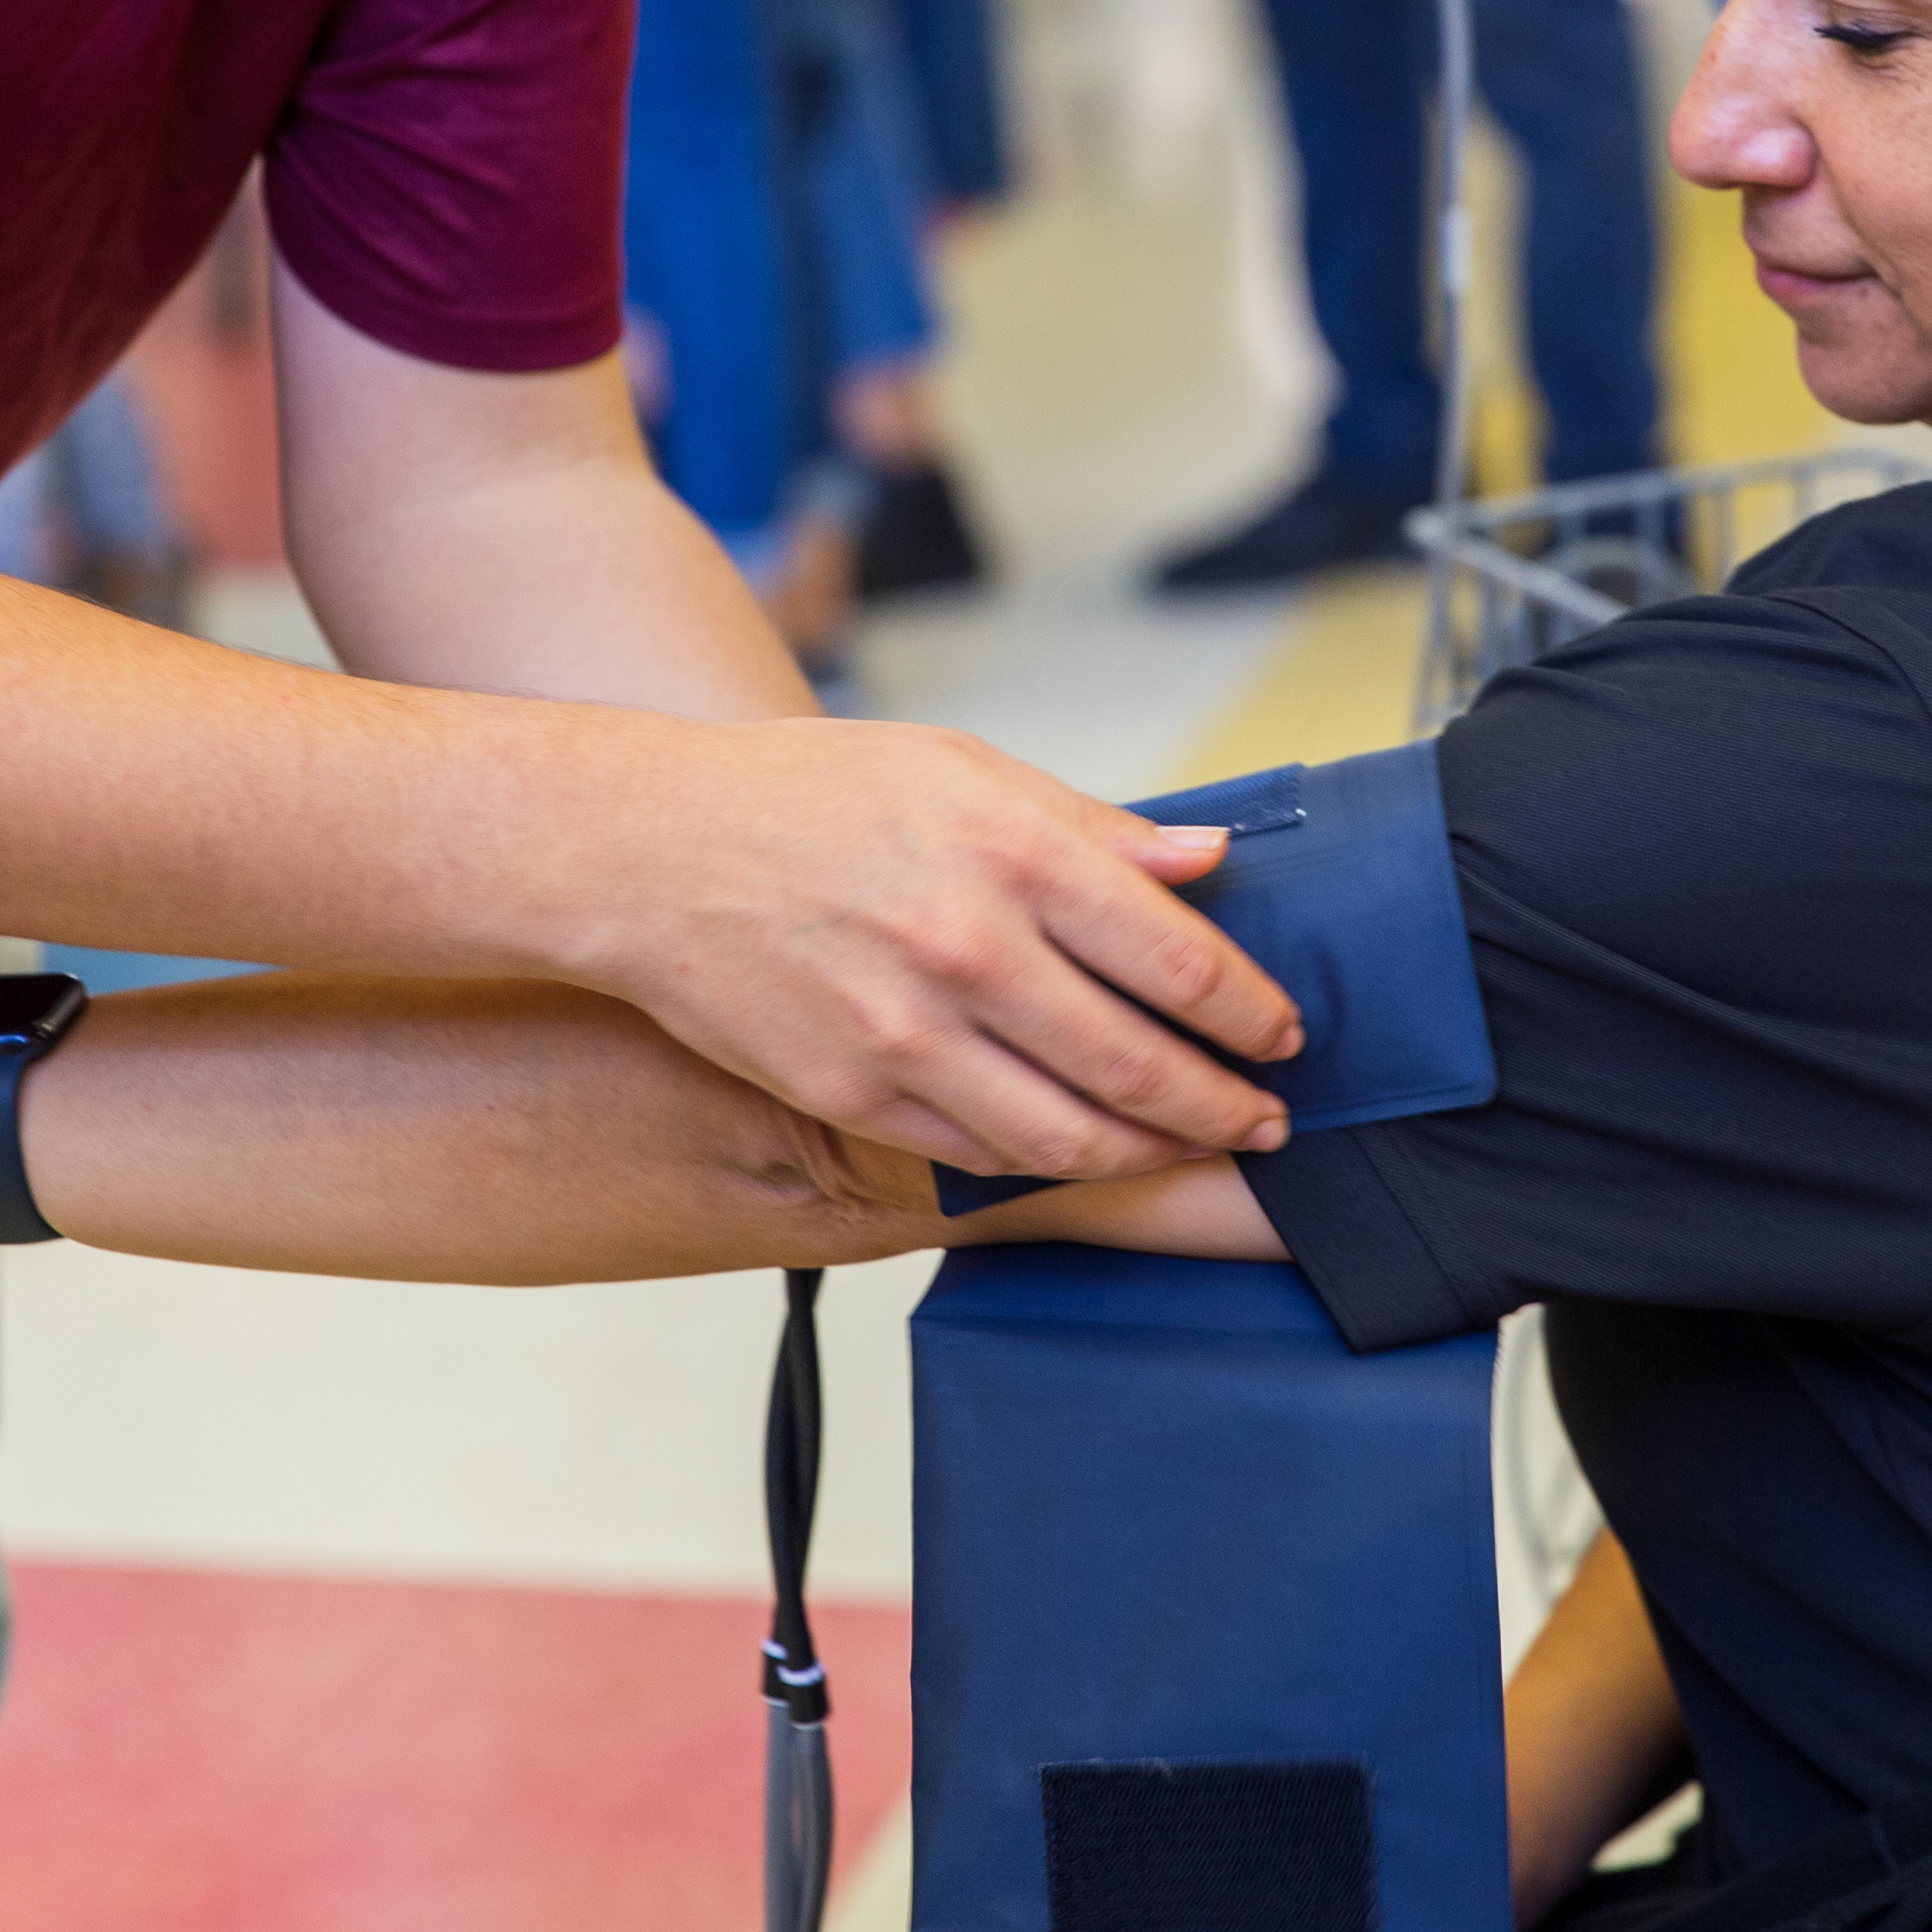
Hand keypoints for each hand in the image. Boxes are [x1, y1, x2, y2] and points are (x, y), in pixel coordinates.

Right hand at [530, 714, 1301, 1180]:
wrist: (648, 851)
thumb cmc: (809, 795)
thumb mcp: (961, 768)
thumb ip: (1092, 828)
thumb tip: (1206, 861)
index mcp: (1010, 854)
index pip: (1179, 960)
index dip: (1250, 1011)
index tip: (1283, 1031)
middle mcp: (968, 952)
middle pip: (1141, 1065)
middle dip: (1226, 1104)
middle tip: (1269, 1118)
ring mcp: (907, 1037)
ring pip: (1070, 1135)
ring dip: (1154, 1152)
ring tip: (1193, 1145)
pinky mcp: (854, 1096)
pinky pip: (982, 1154)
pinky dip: (1052, 1162)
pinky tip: (1087, 1148)